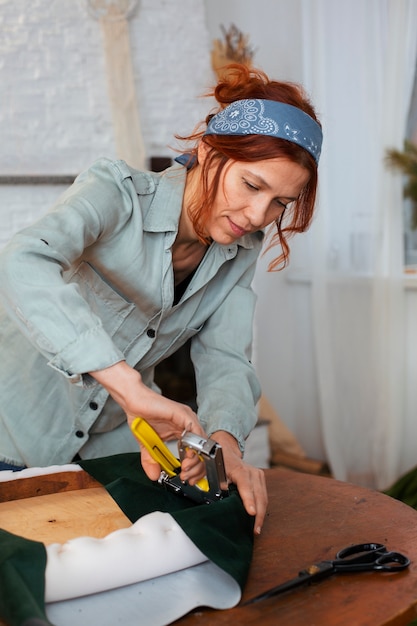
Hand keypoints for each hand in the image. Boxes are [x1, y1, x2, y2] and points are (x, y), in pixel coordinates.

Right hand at [89, 361, 205, 479]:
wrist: (132, 403)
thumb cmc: (141, 418)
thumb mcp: (147, 447)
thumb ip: (152, 461)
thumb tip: (154, 476)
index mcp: (183, 430)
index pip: (197, 451)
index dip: (195, 466)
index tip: (188, 477)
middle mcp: (187, 424)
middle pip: (203, 448)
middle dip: (198, 465)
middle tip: (187, 475)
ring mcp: (186, 418)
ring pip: (201, 441)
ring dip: (196, 458)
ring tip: (186, 468)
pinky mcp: (182, 413)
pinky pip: (194, 430)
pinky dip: (194, 444)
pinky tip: (188, 454)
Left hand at [210, 431, 267, 535]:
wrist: (227, 449)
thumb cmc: (219, 461)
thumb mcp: (213, 469)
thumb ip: (211, 482)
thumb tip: (205, 495)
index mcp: (239, 469)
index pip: (245, 485)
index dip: (248, 499)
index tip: (251, 512)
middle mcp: (251, 471)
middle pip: (259, 494)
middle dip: (258, 513)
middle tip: (255, 529)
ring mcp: (258, 475)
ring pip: (263, 497)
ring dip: (261, 513)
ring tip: (256, 528)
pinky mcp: (260, 479)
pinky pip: (264, 495)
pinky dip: (261, 508)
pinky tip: (258, 519)